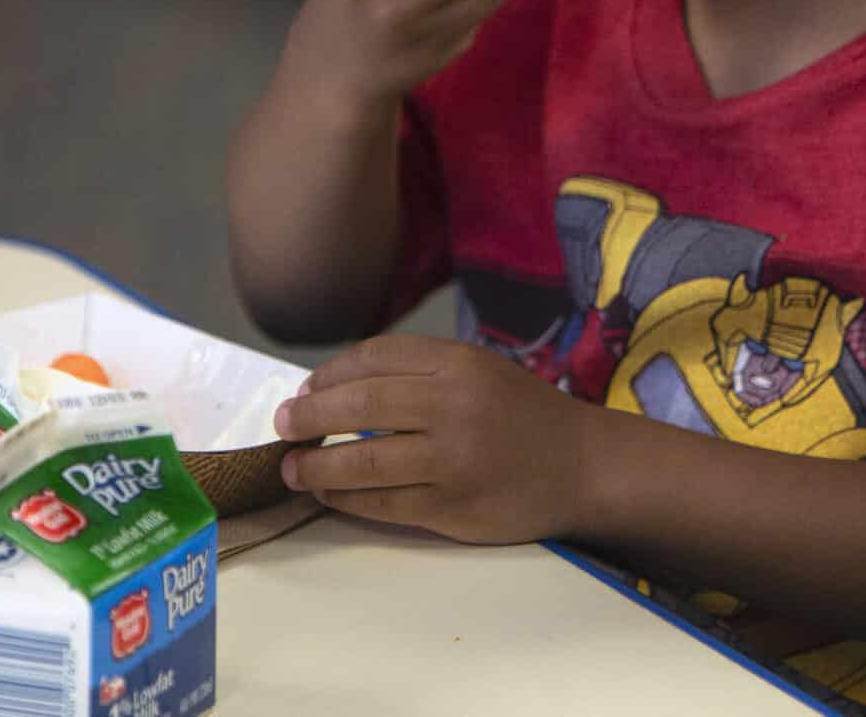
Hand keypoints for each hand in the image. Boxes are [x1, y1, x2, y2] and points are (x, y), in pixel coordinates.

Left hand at [274, 333, 596, 543]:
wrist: (583, 466)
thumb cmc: (524, 415)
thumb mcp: (479, 371)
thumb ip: (420, 374)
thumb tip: (335, 389)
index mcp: (459, 363)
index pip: (374, 357)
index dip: (329, 374)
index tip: (305, 390)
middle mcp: (454, 405)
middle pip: (358, 404)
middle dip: (308, 416)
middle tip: (282, 425)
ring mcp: (452, 460)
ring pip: (361, 462)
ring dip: (315, 467)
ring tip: (293, 468)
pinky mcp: (452, 508)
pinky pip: (382, 504)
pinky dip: (346, 501)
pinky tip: (331, 496)